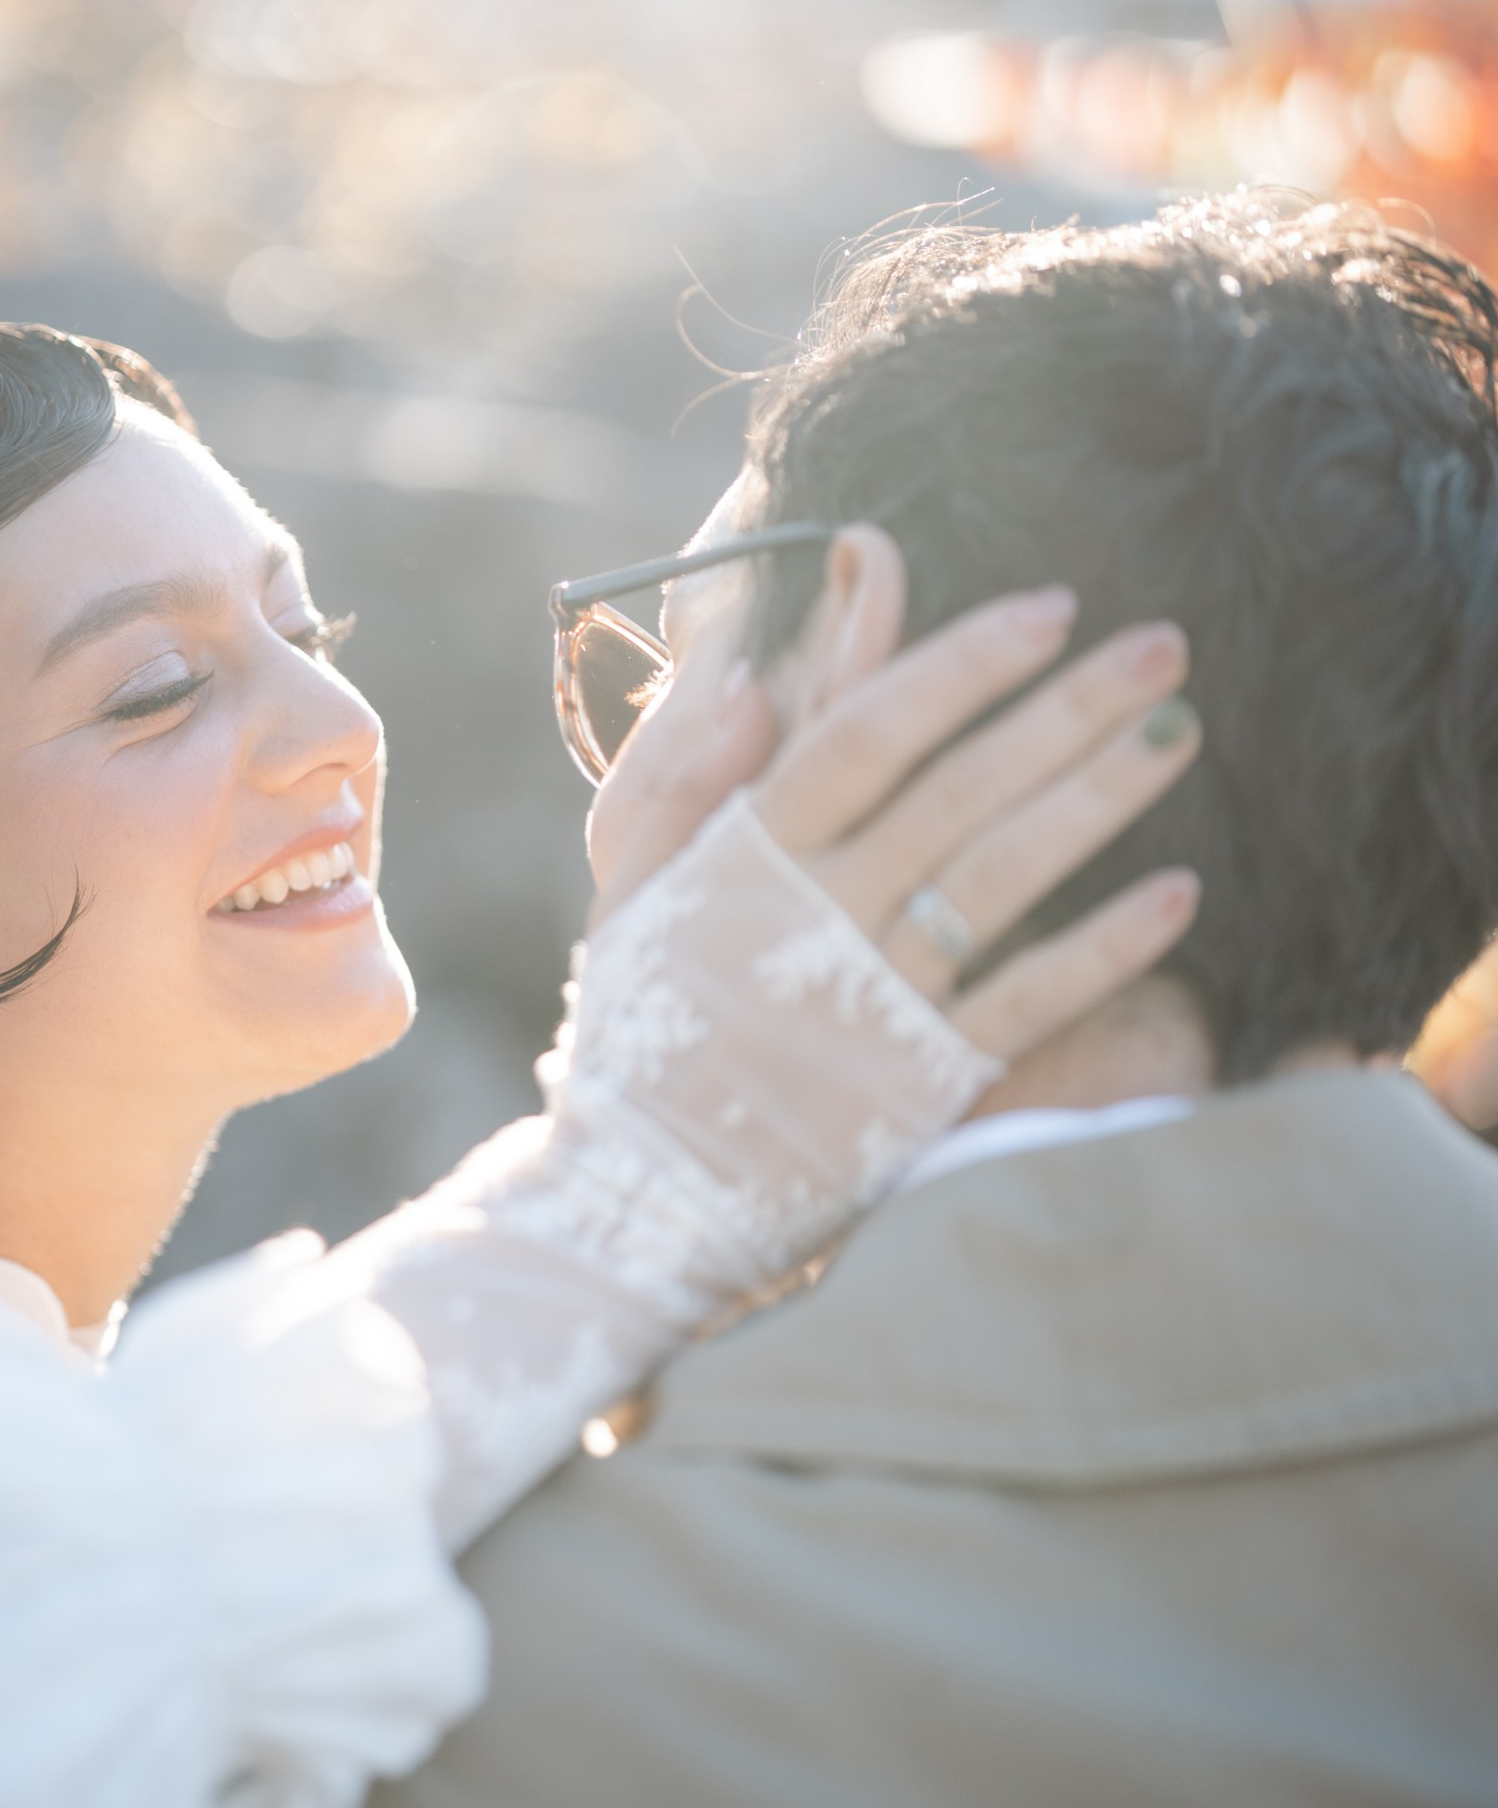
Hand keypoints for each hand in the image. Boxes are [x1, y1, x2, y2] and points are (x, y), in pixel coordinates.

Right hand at [589, 524, 1200, 1065]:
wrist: (644, 1199)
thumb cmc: (640, 1031)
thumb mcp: (628, 896)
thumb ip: (681, 787)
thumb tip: (747, 683)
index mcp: (747, 855)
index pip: (866, 733)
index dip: (960, 665)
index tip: (1049, 608)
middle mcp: (819, 915)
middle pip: (959, 789)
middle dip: (1065, 708)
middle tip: (1164, 645)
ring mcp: (878, 998)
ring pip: (1001, 878)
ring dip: (1097, 800)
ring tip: (1178, 731)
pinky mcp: (922, 1079)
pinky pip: (1026, 1003)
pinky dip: (1103, 950)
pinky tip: (1177, 895)